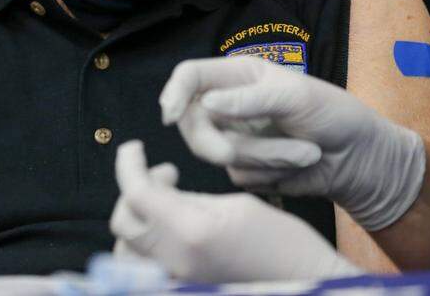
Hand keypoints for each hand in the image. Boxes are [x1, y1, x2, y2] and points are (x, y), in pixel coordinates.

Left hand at [111, 140, 360, 282]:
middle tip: (166, 174)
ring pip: (127, 249)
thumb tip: (161, 192)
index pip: (137, 193)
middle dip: (134, 191)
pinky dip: (146, 244)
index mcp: (192, 231)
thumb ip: (190, 199)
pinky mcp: (184, 288)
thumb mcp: (237, 205)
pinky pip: (145, 267)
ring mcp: (177, 280)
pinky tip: (174, 227)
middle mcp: (176, 261)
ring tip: (168, 201)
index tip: (133, 148)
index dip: (128, 165)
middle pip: (123, 223)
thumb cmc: (285, 242)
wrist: (306, 284)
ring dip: (137, 220)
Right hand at [159, 57, 425, 230]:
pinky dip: (271, 173)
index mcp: (238, 75)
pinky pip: (239, 177)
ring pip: (220, 154)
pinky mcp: (246, 169)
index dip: (174, 93)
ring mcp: (235, 138)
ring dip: (266, 158)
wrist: (359, 158)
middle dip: (218, 142)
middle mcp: (230, 104)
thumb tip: (206, 103)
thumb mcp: (296, 97)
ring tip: (305, 152)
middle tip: (240, 152)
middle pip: (192, 123)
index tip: (171, 115)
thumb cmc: (333, 114)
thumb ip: (251, 100)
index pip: (189, 77)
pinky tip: (298, 165)